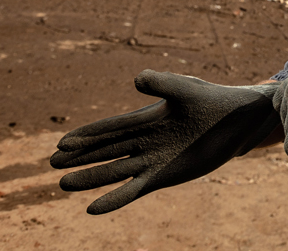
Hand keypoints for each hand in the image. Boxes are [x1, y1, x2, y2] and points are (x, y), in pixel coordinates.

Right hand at [50, 70, 280, 213]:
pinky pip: (133, 189)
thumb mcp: (185, 88)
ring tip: (62, 184)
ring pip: (114, 171)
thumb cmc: (211, 99)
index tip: (62, 143)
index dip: (87, 136)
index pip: (111, 128)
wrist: (236, 122)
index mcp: (147, 118)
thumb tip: (136, 78)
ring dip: (90, 178)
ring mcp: (153, 160)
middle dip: (80, 157)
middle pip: (106, 150)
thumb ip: (161, 83)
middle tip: (51, 164)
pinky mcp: (163, 176)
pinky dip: (114, 199)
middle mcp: (145, 140)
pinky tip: (92, 209)